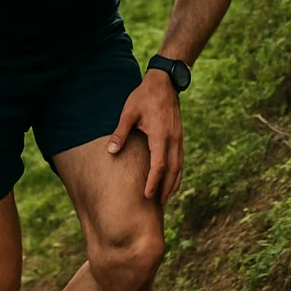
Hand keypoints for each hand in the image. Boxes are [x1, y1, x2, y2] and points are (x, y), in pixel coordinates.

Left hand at [107, 72, 183, 205]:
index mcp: (160, 136)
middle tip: (158, 207)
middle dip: (165, 190)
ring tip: (165, 200)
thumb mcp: (129, 113)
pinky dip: (177, 174)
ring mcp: (178, 139)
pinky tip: (171, 181)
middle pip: (172, 171)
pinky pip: (180, 160)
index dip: (153, 182)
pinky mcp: (179, 138)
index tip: (148, 197)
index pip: (158, 165)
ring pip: (179, 167)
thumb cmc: (144, 97)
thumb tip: (111, 152)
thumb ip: (120, 133)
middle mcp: (173, 140)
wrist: (164, 83)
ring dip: (173, 184)